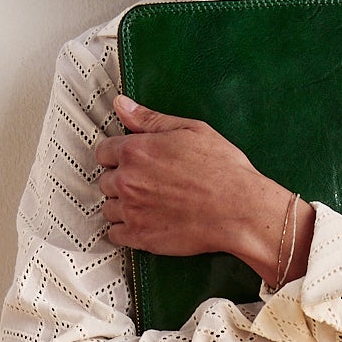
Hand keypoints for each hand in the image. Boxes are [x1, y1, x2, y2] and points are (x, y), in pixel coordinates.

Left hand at [97, 95, 292, 275]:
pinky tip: (139, 224)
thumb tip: (122, 105)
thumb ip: (150, 119)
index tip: (126, 161)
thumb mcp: (190, 130)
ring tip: (143, 205)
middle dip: (120, 180)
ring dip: (120, 206)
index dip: (115, 155)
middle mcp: (128, 180)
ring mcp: (132, 210)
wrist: (238, 209)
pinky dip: (123, 230)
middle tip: (142, 184)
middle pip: (105, 181)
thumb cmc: (222, 170)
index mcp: (136, 150)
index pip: (103, 151)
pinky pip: (115, 234)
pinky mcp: (140, 236)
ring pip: (108, 208)